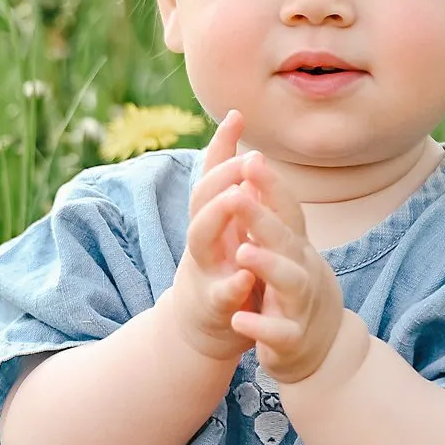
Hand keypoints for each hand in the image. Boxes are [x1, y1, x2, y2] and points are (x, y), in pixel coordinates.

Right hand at [168, 109, 265, 364]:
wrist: (201, 328)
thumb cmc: (219, 266)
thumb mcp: (222, 224)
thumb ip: (228, 182)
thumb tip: (236, 122)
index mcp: (210, 218)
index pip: (212, 174)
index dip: (222, 145)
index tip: (238, 116)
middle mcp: (202, 239)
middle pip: (201, 199)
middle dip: (220, 177)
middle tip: (245, 159)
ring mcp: (204, 270)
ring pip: (200, 238)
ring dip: (217, 217)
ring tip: (236, 198)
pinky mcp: (214, 307)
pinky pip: (219, 295)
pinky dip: (231, 286)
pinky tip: (245, 277)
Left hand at [227, 154, 346, 385]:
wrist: (322, 349)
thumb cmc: (293, 288)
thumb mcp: (285, 248)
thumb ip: (269, 209)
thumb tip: (254, 159)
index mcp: (293, 245)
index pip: (286, 208)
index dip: (271, 184)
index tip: (252, 156)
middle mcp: (301, 269)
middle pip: (285, 238)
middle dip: (262, 216)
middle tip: (237, 195)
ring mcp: (298, 304)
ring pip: (290, 281)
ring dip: (267, 265)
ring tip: (242, 253)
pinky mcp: (291, 339)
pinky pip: (279, 333)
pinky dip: (260, 327)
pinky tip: (238, 321)